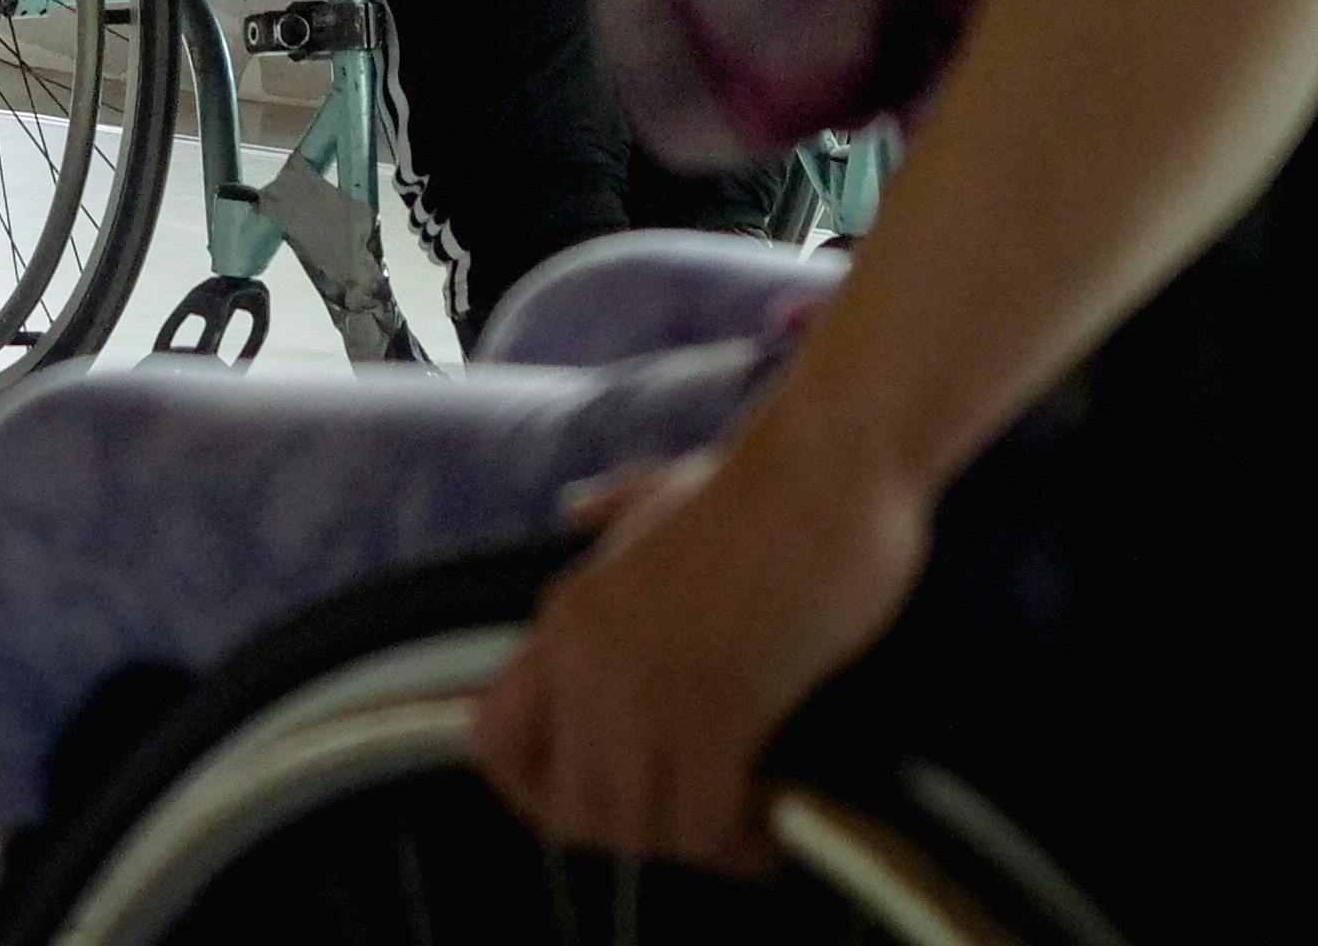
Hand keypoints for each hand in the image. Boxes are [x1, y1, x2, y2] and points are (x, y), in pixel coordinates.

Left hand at [461, 419, 932, 873]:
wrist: (826, 471)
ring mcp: (645, 688)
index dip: (538, 793)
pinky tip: (774, 819)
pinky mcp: (717, 708)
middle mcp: (585, 661)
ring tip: (742, 826)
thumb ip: (612, 507)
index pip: (490, 742)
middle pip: (566, 813)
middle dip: (632, 837)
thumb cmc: (759, 484)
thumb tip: (576, 507)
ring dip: (693, 845)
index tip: (609, 797)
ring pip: (637, 831)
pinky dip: (741, 839)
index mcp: (564, 616)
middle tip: (693, 824)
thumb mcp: (660, 490)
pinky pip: (705, 822)